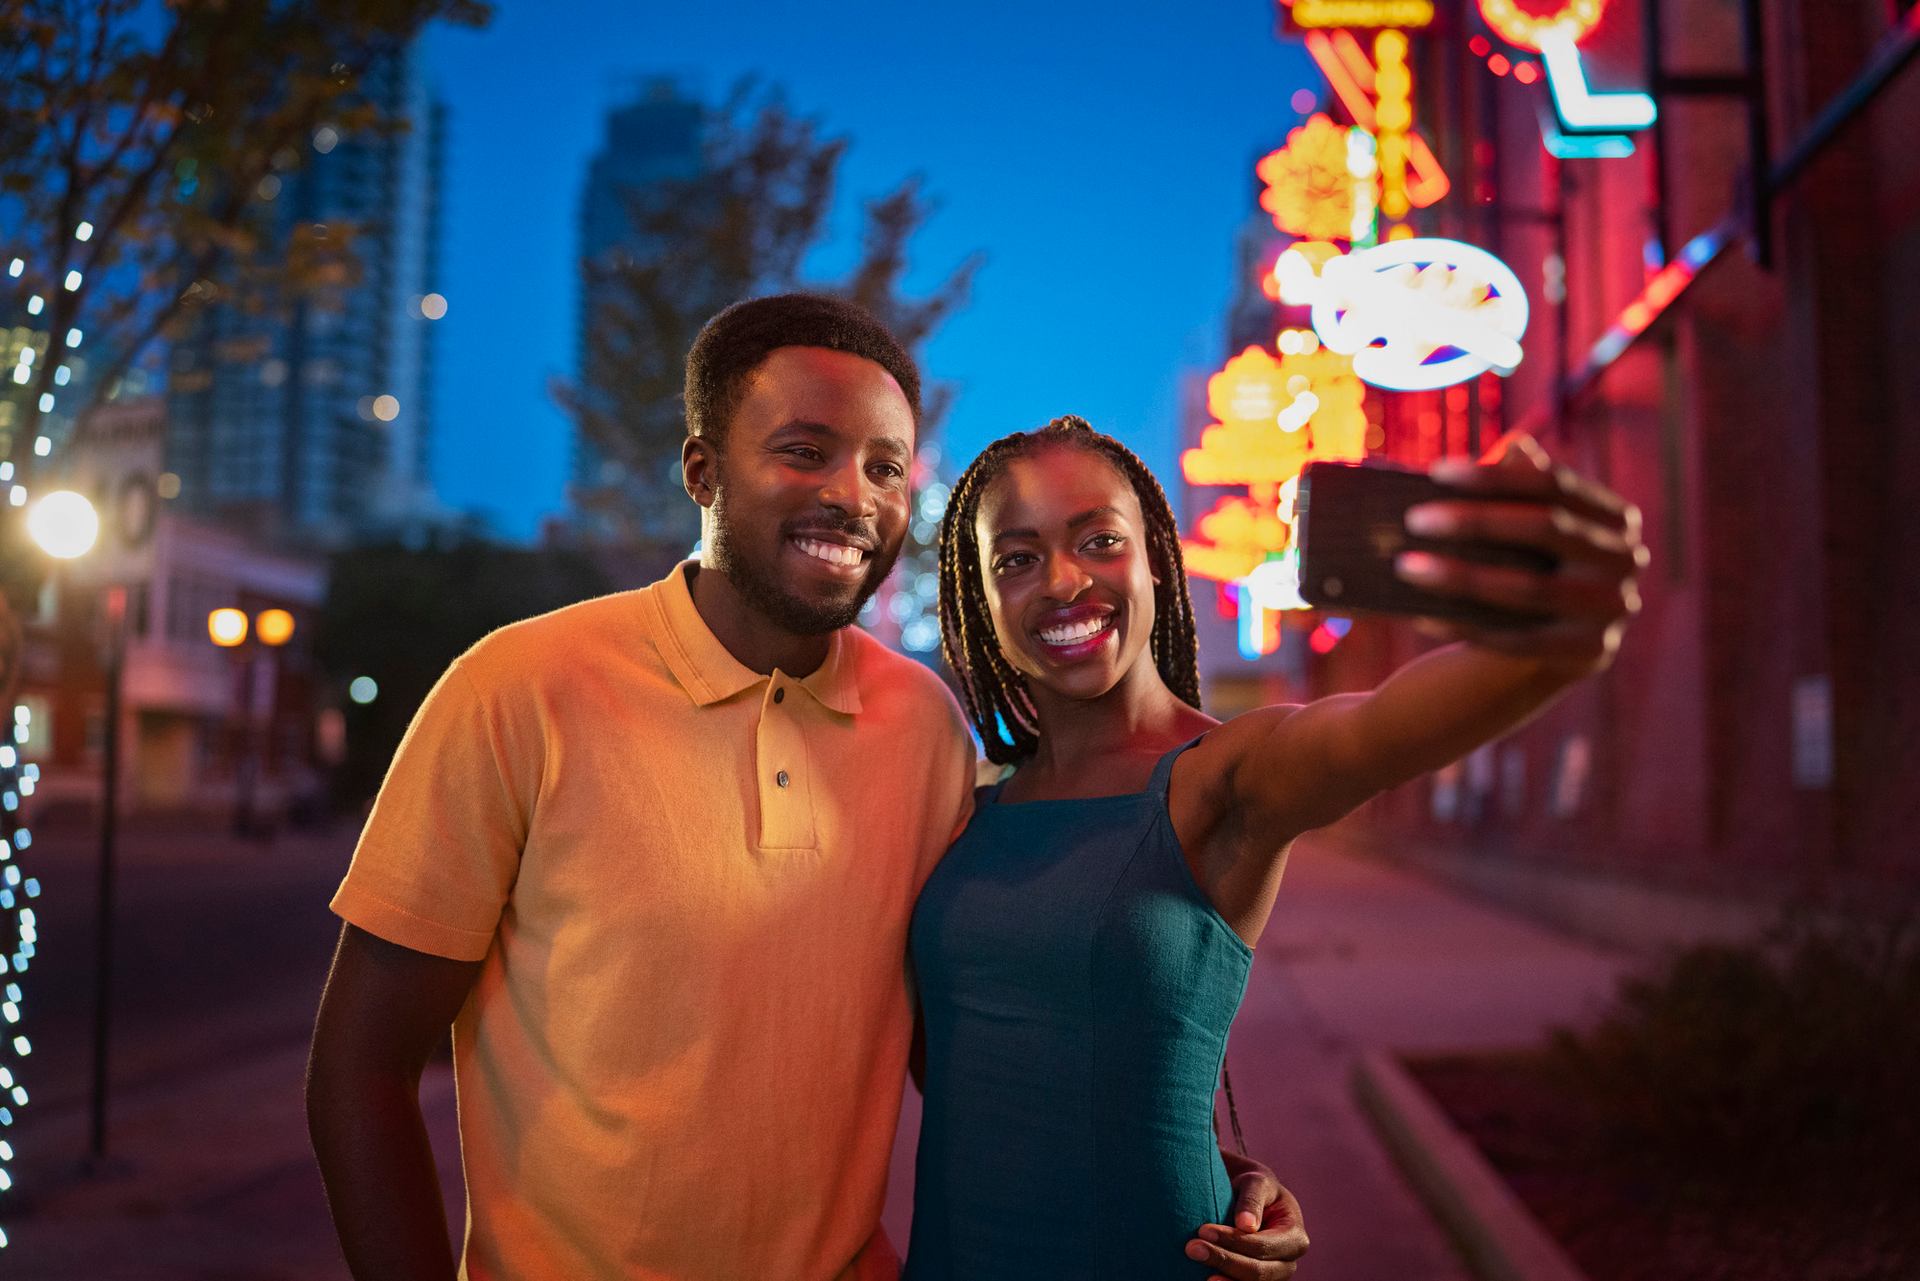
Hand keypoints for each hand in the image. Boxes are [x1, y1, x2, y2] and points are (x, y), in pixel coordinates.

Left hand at [1184, 1155, 1308, 1279]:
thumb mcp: (1257, 1183)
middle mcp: (1288, 1262)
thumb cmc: (1257, 1188)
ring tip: (1199, 1274)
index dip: (1234, 1241)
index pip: (1263, 1246)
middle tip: (1192, 1248)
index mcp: (1295, 1237)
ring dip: (1223, 1279)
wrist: (1253, 1199)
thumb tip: (1246, 1225)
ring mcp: (1274, 1276)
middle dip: (1224, 1261)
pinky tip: (1206, 1279)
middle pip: (1258, 1272)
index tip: (1203, 1231)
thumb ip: (1252, 1200)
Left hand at [1395, 434, 1647, 672]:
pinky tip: (1421, 615)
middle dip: (1474, 520)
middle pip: (1545, 527)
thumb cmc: (1529, 573)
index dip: (1494, 476)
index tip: (1436, 472)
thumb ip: (1525, 492)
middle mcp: (1625, 560)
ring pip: (1529, 587)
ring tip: (1406, 566)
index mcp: (1616, 518)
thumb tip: (1514, 446)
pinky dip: (1465, 625)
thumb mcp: (1531, 532)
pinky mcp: (1590, 653)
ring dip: (1459, 576)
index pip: (1552, 484)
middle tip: (1413, 519)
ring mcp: (1613, 609)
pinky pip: (1517, 639)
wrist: (1550, 658)